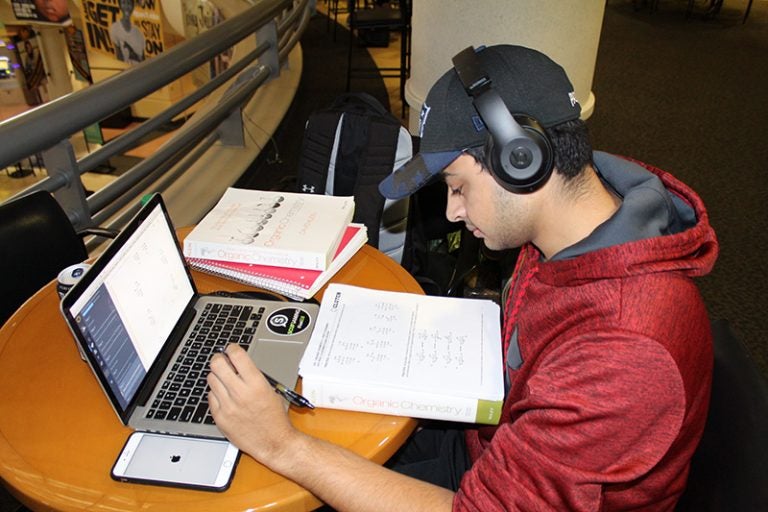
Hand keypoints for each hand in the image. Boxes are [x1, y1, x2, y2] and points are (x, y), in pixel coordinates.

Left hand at [207, 344, 295, 459]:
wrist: (274, 442)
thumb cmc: (275, 418)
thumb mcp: (270, 390)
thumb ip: (253, 376)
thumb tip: (238, 364)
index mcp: (256, 383)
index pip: (236, 355)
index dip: (232, 348)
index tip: (231, 349)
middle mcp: (240, 393)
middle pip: (217, 364)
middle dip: (219, 359)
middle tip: (222, 360)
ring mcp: (228, 405)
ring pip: (211, 379)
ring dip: (217, 377)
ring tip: (226, 381)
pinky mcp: (220, 417)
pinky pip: (210, 397)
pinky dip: (216, 394)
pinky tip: (225, 397)